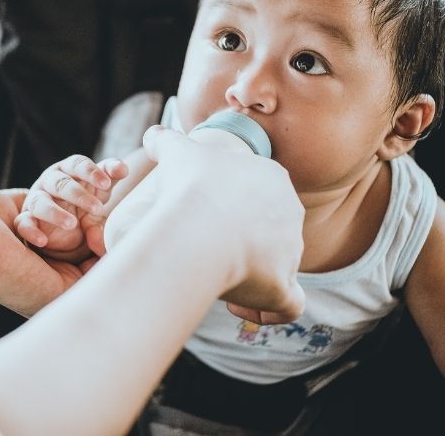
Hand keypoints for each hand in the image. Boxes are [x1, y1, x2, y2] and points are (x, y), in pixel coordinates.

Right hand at [14, 155, 127, 259]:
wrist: (67, 230)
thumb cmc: (85, 202)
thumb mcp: (101, 193)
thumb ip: (111, 181)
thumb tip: (124, 171)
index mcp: (70, 170)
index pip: (78, 164)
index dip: (91, 172)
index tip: (107, 183)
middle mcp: (51, 181)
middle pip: (61, 183)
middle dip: (79, 194)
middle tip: (97, 208)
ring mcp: (36, 200)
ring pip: (41, 201)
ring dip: (55, 213)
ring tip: (71, 224)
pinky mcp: (26, 220)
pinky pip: (23, 224)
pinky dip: (31, 231)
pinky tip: (43, 240)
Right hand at [142, 126, 305, 323]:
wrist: (197, 226)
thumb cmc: (190, 186)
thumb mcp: (177, 152)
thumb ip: (166, 140)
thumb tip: (153, 135)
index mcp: (274, 179)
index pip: (262, 195)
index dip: (238, 208)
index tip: (209, 218)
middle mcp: (291, 214)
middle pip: (274, 231)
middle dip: (245, 242)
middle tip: (210, 249)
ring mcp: (291, 251)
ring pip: (280, 268)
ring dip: (252, 276)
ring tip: (217, 279)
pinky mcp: (285, 285)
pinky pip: (287, 305)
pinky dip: (267, 309)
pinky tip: (238, 307)